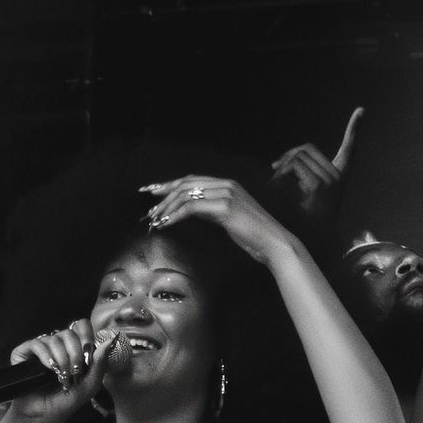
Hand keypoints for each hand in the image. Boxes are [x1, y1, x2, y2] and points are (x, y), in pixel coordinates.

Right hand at [5, 319, 128, 422]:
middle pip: (69, 333)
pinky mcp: (24, 352)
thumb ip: (100, 365)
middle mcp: (57, 345)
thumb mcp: (89, 386)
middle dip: (75, 353)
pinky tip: (49, 369)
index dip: (86, 335)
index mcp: (74, 349)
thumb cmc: (65, 401)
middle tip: (75, 371)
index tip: (88, 352)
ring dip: (62, 358)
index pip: (81, 326)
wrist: (42, 415)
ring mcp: (41, 347)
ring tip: (62, 377)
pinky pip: (37, 343)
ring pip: (54, 338)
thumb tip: (109, 342)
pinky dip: (46, 356)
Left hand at [142, 175, 292, 266]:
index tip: (152, 192)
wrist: (273, 243)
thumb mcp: (229, 217)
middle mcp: (226, 184)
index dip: (169, 184)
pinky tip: (167, 223)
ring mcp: (226, 193)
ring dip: (167, 207)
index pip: (192, 179)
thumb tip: (190, 210)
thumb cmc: (253, 235)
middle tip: (149, 210)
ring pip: (186, 194)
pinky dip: (176, 215)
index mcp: (227, 184)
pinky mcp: (225, 207)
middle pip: (186, 184)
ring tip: (155, 220)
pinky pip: (193, 207)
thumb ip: (211, 210)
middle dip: (163, 195)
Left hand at [270, 108, 361, 227]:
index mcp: (337, 178)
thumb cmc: (302, 221)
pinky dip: (280, 173)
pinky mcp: (320, 187)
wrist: (309, 244)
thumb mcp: (300, 194)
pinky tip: (276, 185)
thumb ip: (296, 176)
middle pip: (307, 149)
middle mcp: (337, 177)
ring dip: (281, 166)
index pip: (348, 149)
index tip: (361, 111)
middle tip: (274, 168)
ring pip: (298, 156)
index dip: (354, 130)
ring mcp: (330, 181)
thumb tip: (277, 162)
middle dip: (288, 156)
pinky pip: (294, 166)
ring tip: (273, 181)